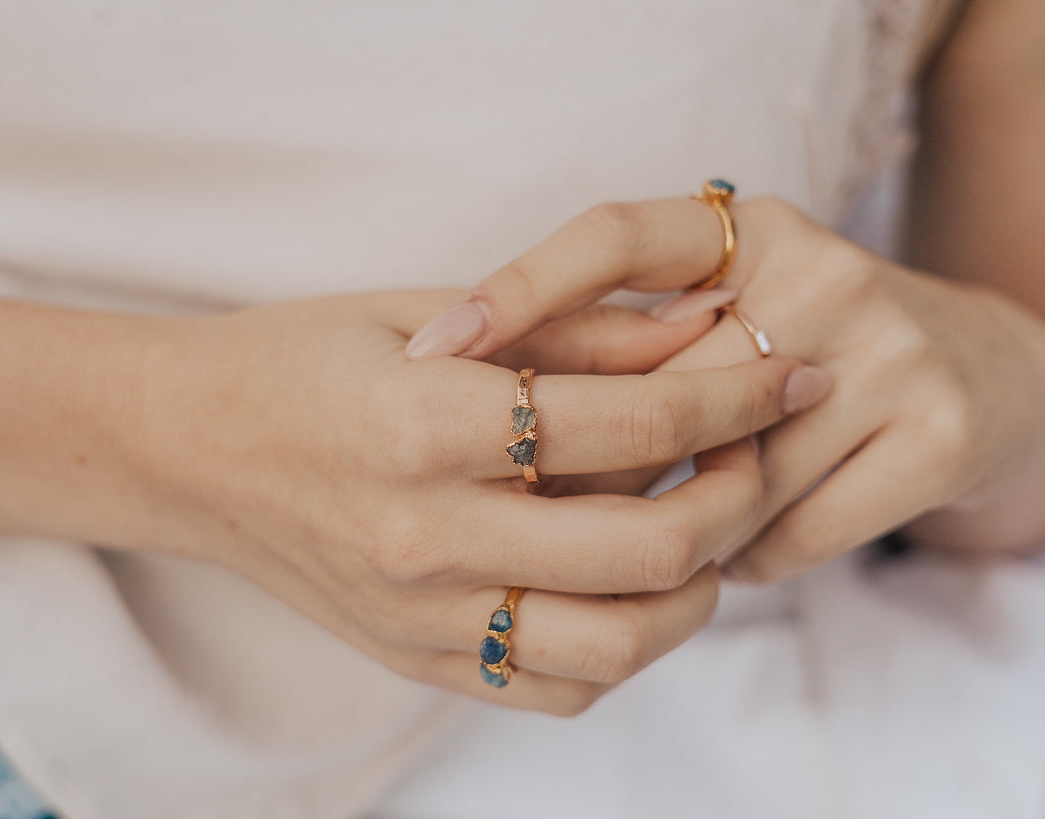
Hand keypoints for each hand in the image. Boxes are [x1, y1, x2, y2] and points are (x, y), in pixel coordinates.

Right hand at [121, 289, 826, 713]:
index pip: (631, 423)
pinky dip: (621, 648)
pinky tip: (627, 587)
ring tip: (708, 531)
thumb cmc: (302, 360)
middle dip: (742, 494)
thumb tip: (700, 329)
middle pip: (650, 548)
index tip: (789, 371)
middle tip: (762, 452)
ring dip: (696, 591)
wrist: (191, 448)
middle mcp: (428, 538)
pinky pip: (555, 690)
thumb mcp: (428, 313)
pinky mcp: (416, 661)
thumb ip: (569, 327)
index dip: (735, 395)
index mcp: (427, 426)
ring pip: (618, 645)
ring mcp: (422, 617)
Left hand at [408, 196, 1044, 582]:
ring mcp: (887, 349)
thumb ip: (623, 341)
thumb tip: (489, 394)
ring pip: (725, 482)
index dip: (519, 287)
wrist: (984, 376)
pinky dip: (748, 560)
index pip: (615, 234)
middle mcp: (821, 267)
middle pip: (662, 390)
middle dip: (595, 471)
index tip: (433, 349)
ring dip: (674, 530)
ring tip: (646, 540)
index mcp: (747, 225)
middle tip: (535, 511)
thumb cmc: (803, 351)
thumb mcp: (724, 314)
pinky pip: (790, 535)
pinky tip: (734, 555)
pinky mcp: (936, 434)